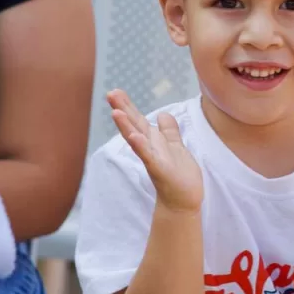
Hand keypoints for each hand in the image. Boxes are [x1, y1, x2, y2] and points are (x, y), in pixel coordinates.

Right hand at [108, 90, 202, 212]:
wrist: (183, 201)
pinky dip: (141, 146)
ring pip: (137, 140)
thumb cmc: (179, 176)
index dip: (128, 106)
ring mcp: (153, 159)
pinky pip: (148, 156)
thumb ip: (168, 131)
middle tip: (110, 94)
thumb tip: (162, 114)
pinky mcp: (160, 170)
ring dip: (126, 126)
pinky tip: (134, 136)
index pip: (138, 120)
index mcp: (153, 142)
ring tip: (116, 112)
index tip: (116, 91)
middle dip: (122, 110)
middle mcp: (149, 149)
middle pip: (134, 125)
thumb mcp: (175, 147)